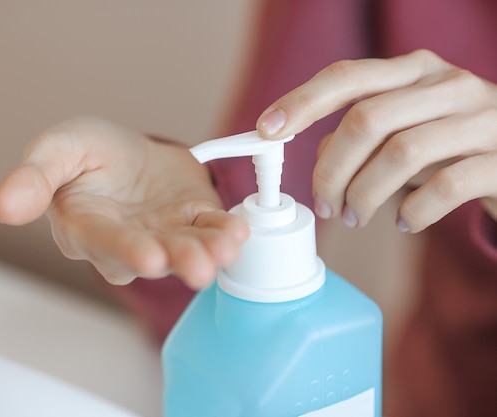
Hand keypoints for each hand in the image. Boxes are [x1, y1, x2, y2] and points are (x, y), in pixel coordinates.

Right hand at [0, 117, 247, 287]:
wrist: (129, 152)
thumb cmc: (88, 153)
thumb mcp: (57, 149)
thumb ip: (34, 176)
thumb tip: (2, 206)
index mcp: (87, 227)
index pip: (104, 242)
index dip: (126, 250)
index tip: (147, 257)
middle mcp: (127, 242)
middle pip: (152, 256)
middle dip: (176, 261)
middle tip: (198, 267)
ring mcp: (164, 236)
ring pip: (187, 249)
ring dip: (209, 252)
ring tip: (227, 249)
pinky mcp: (194, 222)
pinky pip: (212, 231)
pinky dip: (228, 232)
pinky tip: (240, 231)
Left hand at [257, 49, 496, 231]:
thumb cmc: (449, 145)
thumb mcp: (402, 130)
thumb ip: (359, 134)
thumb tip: (318, 155)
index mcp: (415, 71)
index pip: (347, 76)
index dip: (302, 102)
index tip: (266, 130)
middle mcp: (448, 84)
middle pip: (366, 119)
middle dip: (332, 171)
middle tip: (325, 207)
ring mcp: (480, 118)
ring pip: (400, 153)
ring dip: (364, 195)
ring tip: (356, 217)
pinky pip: (443, 187)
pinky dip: (412, 212)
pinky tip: (403, 222)